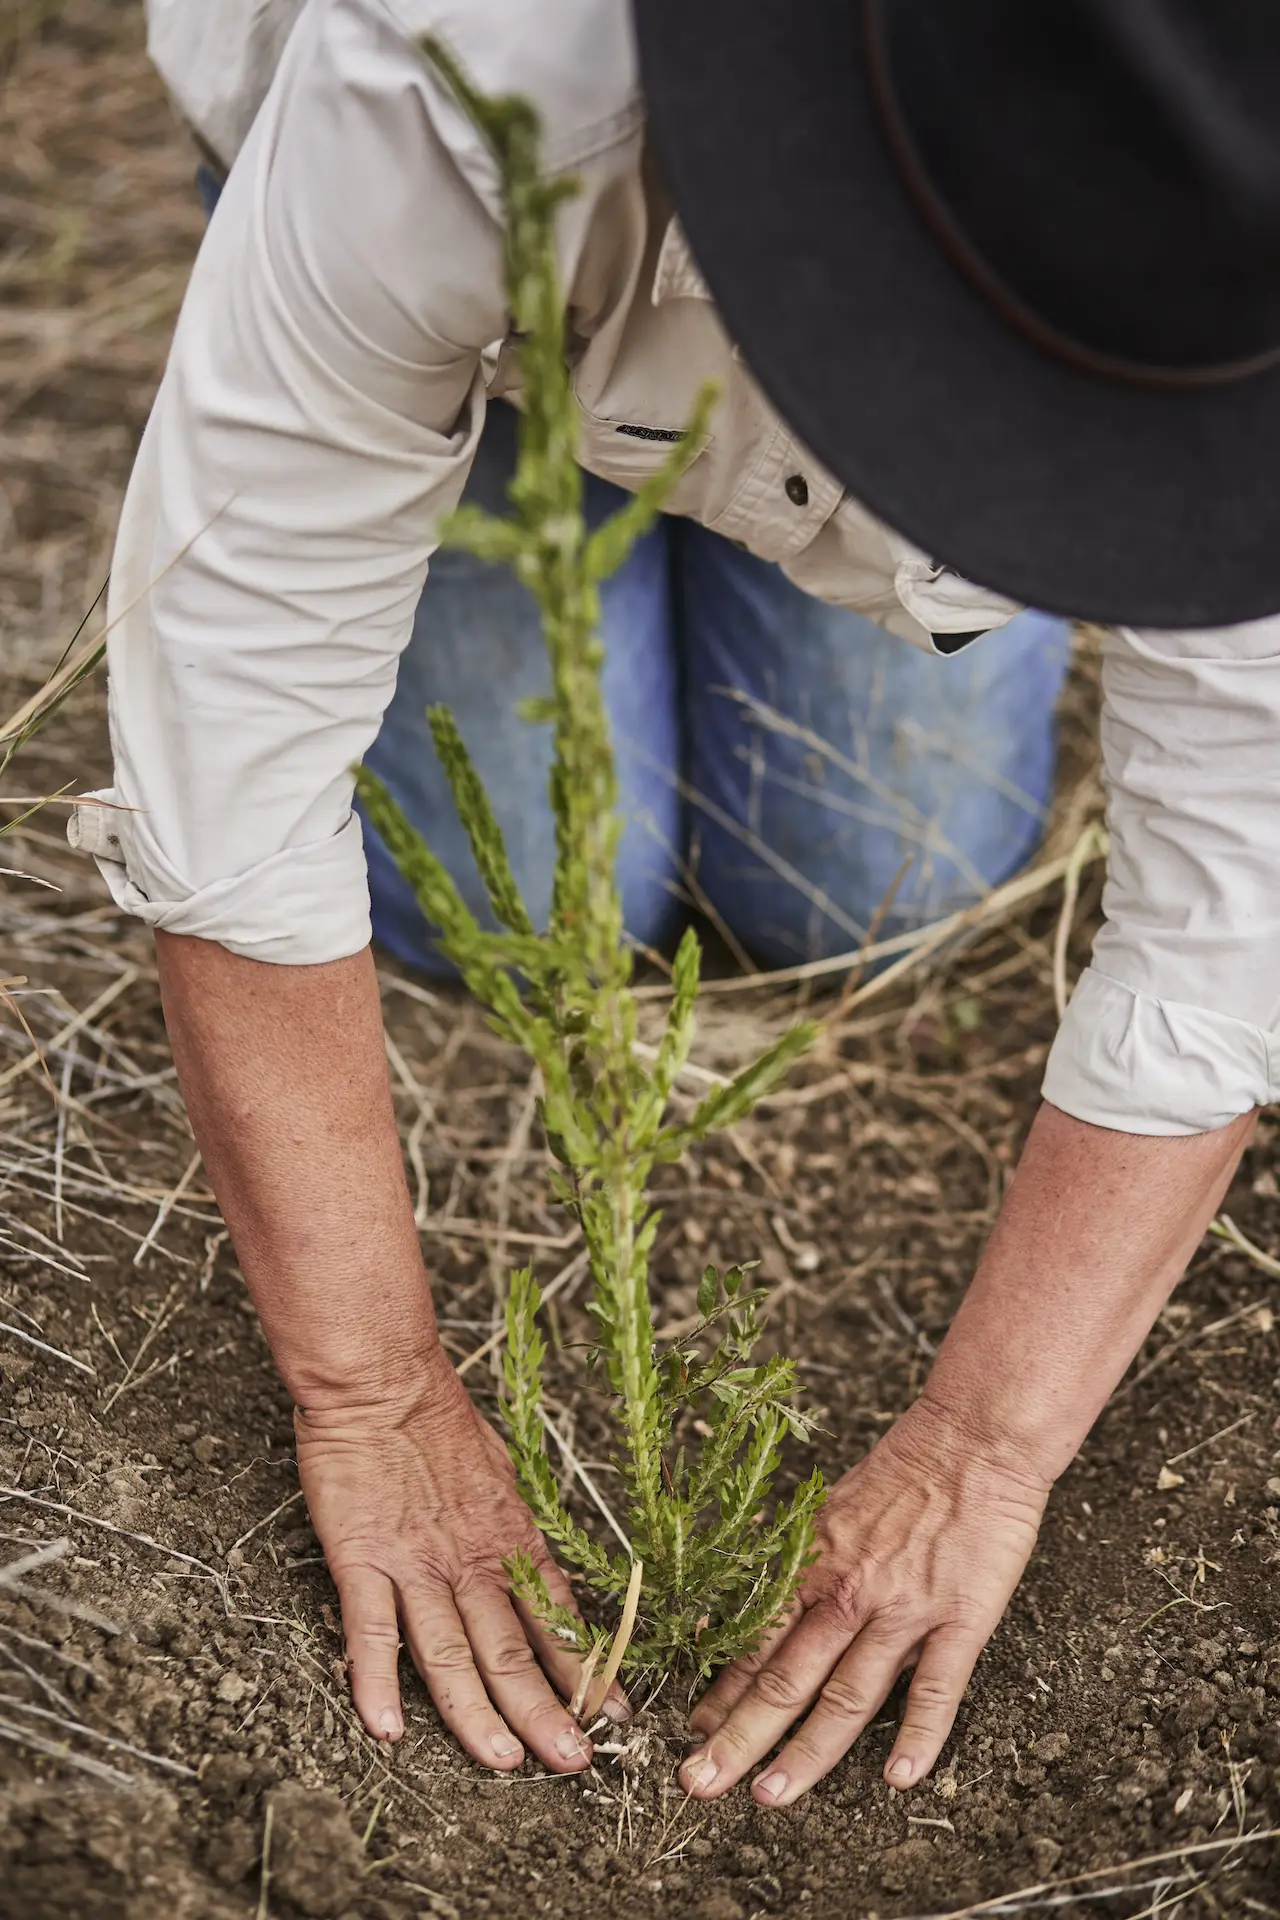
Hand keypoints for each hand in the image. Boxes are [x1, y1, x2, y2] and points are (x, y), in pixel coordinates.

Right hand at [295, 1348, 624, 1770]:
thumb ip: (512, 1530)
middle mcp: (471, 1559)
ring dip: (478, 1713)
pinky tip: (385, 1727)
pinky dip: (377, 1680)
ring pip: (450, 1652)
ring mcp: (416, 1562)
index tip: (615, 1714)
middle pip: (512, 1648)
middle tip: (575, 1762)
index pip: (557, 1616)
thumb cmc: (437, 1420)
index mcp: (509, 1538)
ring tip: (503, 1762)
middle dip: (547, 1711)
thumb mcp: (499, 1475)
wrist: (382, 1378)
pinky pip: (370, 1629)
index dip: (586, 1669)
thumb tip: (537, 1570)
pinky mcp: (361, 1557)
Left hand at [679, 1396, 1048, 1805]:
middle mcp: (849, 1592)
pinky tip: (899, 1778)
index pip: (756, 1641)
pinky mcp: (961, 1619)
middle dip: (739, 1738)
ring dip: (805, 1753)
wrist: (973, 1439)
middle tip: (700, 1784)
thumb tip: (760, 1606)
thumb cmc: (904, 1470)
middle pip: (785, 1679)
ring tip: (770, 1797)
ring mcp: (904, 1609)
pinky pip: (937, 1688)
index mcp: (814, 1564)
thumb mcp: (830, 1511)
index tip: (692, 1732)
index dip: (721, 1692)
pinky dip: (918, 1737)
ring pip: (847, 1696)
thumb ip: (802, 1565)